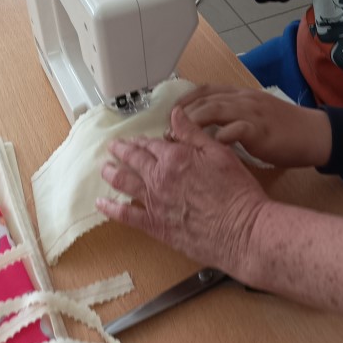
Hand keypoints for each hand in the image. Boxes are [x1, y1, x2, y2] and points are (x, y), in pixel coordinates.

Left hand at [97, 106, 267, 274]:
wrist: (240, 229)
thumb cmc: (236, 190)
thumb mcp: (219, 152)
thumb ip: (193, 133)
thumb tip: (175, 114)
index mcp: (175, 157)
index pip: (152, 144)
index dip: (143, 140)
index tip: (136, 139)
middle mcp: (159, 178)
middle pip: (135, 160)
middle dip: (122, 152)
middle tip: (113, 147)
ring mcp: (154, 202)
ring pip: (125, 183)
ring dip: (113, 174)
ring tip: (104, 168)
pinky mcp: (155, 226)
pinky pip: (126, 215)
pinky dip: (111, 209)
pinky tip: (102, 204)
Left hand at [179, 84, 332, 167]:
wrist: (313, 133)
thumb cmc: (284, 129)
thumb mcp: (255, 115)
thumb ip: (234, 116)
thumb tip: (208, 128)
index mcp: (241, 95)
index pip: (206, 89)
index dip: (185, 100)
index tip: (170, 113)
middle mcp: (243, 99)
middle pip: (205, 100)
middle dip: (182, 116)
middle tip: (167, 134)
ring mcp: (252, 112)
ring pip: (215, 109)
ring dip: (193, 124)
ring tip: (178, 141)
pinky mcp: (260, 128)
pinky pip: (235, 128)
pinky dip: (219, 136)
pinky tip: (208, 147)